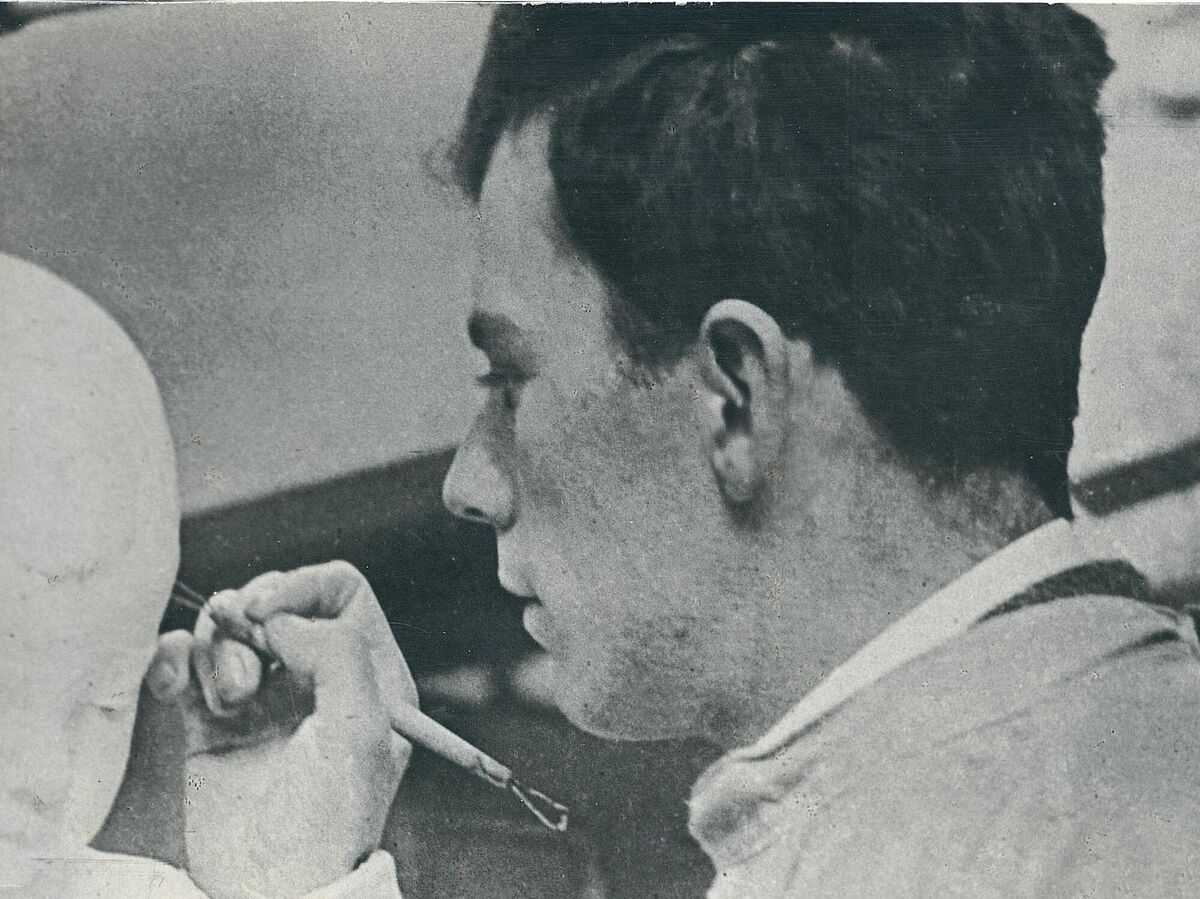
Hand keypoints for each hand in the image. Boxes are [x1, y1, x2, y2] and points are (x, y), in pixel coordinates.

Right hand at [146, 561, 415, 898]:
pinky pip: (186, 661)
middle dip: (252, 615)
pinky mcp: (211, 721)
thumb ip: (339, 654)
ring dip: (217, 650)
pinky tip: (172, 688)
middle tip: (243, 657)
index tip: (266, 613)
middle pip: (277, 600)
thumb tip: (285, 620)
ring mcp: (263, 697)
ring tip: (227, 703)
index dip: (301, 586)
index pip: (339, 590)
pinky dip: (173, 660)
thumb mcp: (359, 733)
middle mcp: (316, 677)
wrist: (269, 890)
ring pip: (228, 627)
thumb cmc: (328, 819)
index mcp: (367, 673)